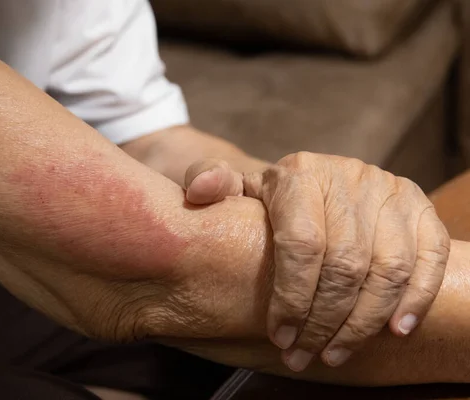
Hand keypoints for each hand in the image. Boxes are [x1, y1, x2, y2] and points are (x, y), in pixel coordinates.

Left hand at [184, 152, 449, 370]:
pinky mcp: (417, 205)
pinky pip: (430, 256)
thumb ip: (209, 182)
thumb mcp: (235, 187)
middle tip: (304, 354)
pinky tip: (394, 330)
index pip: (301, 244)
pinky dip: (416, 298)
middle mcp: (349, 177)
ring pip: (388, 268)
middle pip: (345, 263)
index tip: (280, 335)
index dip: (292, 298)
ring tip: (336, 352)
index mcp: (300, 174)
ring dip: (364, 322)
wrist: (310, 179)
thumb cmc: (268, 198)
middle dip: (323, 321)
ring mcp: (388, 190)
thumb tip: (199, 190)